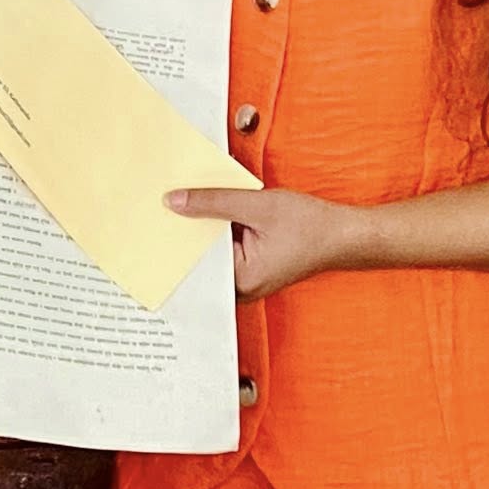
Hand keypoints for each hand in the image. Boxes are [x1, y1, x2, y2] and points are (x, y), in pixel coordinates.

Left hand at [166, 186, 372, 300]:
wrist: (345, 234)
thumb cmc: (309, 225)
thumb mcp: (257, 205)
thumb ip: (214, 201)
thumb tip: (173, 201)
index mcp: (240, 281)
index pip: (194, 261)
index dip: (170, 239)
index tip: (144, 222)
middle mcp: (239, 287)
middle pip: (200, 257)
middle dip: (181, 232)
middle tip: (149, 207)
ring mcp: (246, 278)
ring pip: (211, 250)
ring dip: (198, 227)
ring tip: (170, 202)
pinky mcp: (252, 266)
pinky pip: (224, 247)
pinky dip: (215, 228)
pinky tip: (203, 206)